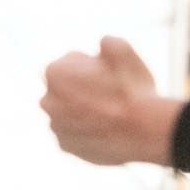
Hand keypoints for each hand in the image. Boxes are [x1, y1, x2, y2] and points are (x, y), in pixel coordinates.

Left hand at [39, 37, 182, 165]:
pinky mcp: (65, 147)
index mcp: (55, 73)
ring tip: (111, 111)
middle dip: (84, 87)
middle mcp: (47, 101)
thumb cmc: (132, 87)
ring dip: (85, 109)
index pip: (72, 61)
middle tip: (111, 91)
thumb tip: (102, 44)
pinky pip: (75, 133)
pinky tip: (107, 128)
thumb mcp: (122, 49)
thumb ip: (106, 42)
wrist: (142, 131)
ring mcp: (55, 126)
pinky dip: (88, 130)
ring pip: (70, 111)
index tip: (108, 73)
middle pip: (67, 87)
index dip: (93, 65)